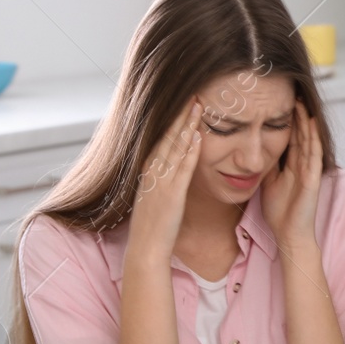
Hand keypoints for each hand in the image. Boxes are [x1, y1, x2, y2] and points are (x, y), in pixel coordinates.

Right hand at [128, 99, 203, 258]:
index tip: (182, 102)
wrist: (145, 250)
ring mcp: (161, 183)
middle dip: (180, 115)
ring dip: (187, 126)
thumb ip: (159, 181)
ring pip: (175, 148)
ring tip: (198, 105)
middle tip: (192, 93)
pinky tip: (198, 137)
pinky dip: (190, 152)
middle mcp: (152, 173)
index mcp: (148, 173)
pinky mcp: (172, 195)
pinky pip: (182, 170)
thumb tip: (167, 169)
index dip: (171, 120)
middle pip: (167, 137)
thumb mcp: (153, 198)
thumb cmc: (153, 228)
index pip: (160, 139)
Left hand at [262, 98, 322, 254]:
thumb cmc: (280, 213)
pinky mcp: (312, 178)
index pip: (290, 137)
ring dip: (305, 121)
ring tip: (301, 102)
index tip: (279, 102)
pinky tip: (311, 123)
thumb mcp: (267, 183)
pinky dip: (313, 138)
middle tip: (292, 94)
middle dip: (297, 115)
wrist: (289, 235)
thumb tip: (253, 150)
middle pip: (300, 134)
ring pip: (308, 140)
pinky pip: (313, 154)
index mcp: (292, 166)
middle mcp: (302, 165)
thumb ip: (266, 166)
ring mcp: (309, 170)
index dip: (286, 120)